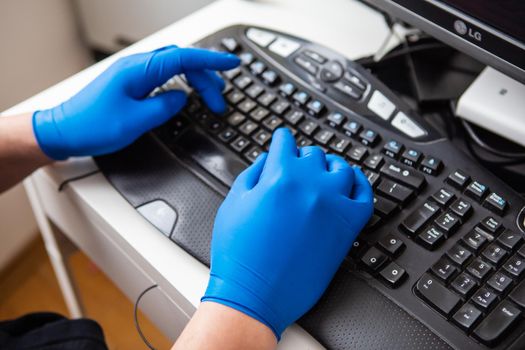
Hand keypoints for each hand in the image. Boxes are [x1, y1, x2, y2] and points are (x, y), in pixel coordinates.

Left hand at [32, 46, 239, 158]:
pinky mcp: (131, 83)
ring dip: (195, 79)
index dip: (212, 60)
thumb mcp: (135, 122)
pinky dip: (181, 82)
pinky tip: (186, 94)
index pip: (184, 58)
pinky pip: (163, 76)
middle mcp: (136, 67)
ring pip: (173, 68)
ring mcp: (133, 74)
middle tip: (220, 100)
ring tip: (210, 98)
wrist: (64, 130)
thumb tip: (182, 97)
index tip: (233, 62)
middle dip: (206, 76)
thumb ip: (164, 107)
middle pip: (181, 61)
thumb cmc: (92, 126)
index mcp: (138, 70)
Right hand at [203, 128, 373, 338]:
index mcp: (279, 176)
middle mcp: (309, 185)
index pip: (285, 141)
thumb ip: (253, 172)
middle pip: (313, 154)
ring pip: (342, 169)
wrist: (254, 294)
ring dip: (330, 168)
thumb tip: (268, 157)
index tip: (282, 142)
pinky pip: (364, 195)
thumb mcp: (234, 203)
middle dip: (302, 158)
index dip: (281, 140)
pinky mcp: (347, 227)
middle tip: (297, 168)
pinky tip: (351, 184)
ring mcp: (332, 205)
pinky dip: (359, 185)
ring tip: (324, 174)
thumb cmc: (240, 254)